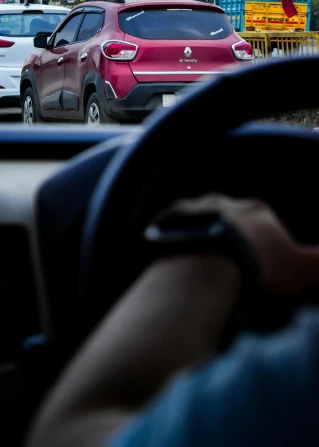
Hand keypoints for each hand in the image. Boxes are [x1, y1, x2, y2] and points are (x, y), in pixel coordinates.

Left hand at [157, 195, 318, 297]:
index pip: (266, 218)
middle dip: (233, 232)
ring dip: (203, 232)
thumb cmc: (259, 267)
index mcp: (259, 210)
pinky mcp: (166, 220)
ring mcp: (194, 208)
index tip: (263, 258)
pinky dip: (173, 237)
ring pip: (201, 216)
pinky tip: (176, 253)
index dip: (266, 238)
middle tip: (231, 260)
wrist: (206, 265)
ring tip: (204, 257)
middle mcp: (225, 201)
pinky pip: (170, 225)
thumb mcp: (303, 269)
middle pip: (232, 215)